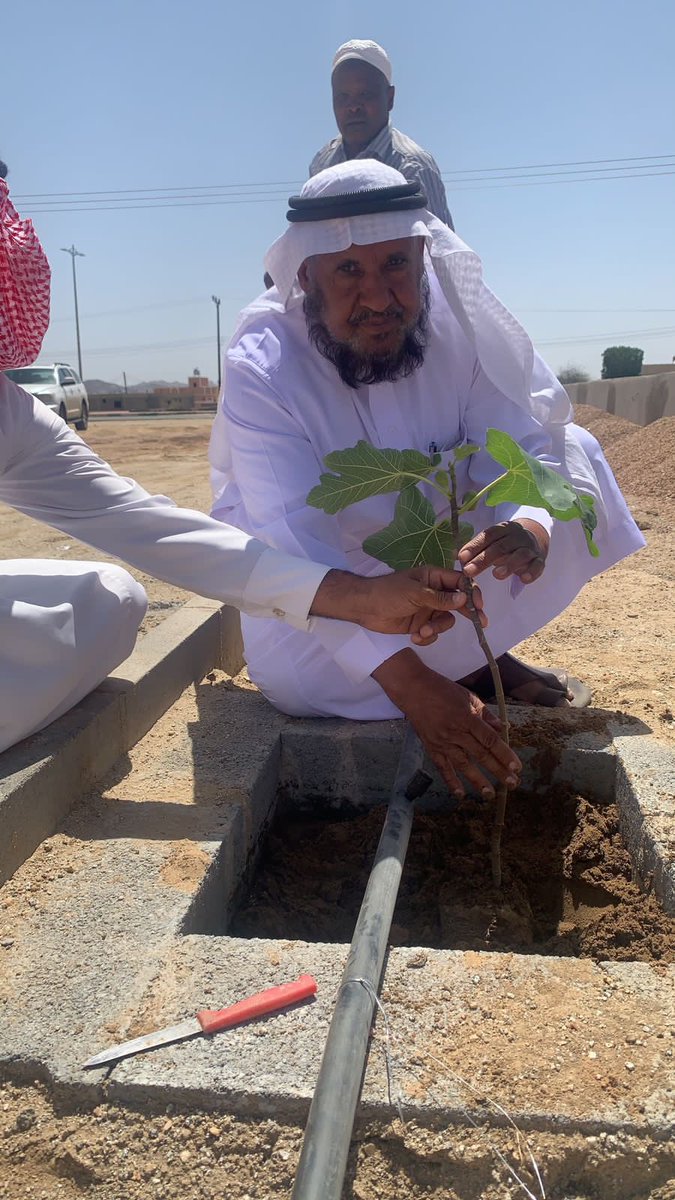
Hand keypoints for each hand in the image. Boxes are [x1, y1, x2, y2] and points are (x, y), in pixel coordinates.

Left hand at [310, 567, 486, 645]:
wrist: (364, 608)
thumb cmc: (388, 592)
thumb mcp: (415, 593)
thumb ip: (439, 598)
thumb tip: (464, 599)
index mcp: (433, 577)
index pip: (460, 582)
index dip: (472, 592)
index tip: (479, 606)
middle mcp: (434, 592)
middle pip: (458, 602)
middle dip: (468, 613)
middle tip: (480, 624)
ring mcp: (428, 609)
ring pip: (446, 620)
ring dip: (437, 629)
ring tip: (422, 632)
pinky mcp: (420, 624)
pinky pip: (434, 632)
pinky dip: (427, 637)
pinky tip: (415, 637)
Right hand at [372, 650, 521, 797]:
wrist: (413, 690)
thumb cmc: (443, 690)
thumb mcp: (468, 696)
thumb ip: (486, 714)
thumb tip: (502, 729)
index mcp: (467, 718)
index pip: (490, 740)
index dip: (504, 754)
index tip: (516, 767)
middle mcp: (456, 732)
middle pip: (480, 755)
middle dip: (498, 770)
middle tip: (512, 784)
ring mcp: (442, 742)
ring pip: (463, 764)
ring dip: (477, 781)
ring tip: (490, 794)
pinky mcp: (431, 747)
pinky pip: (442, 767)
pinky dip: (450, 781)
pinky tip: (460, 794)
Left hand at [458, 519, 549, 583]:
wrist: (535, 539)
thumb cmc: (506, 543)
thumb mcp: (492, 542)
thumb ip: (476, 548)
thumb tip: (455, 555)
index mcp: (503, 529)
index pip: (488, 536)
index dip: (474, 546)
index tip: (461, 558)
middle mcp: (517, 536)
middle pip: (500, 547)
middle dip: (483, 560)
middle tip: (469, 572)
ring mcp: (530, 547)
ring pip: (520, 554)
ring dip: (509, 565)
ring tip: (496, 575)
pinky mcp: (539, 559)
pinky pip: (538, 565)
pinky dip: (532, 571)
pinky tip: (523, 578)